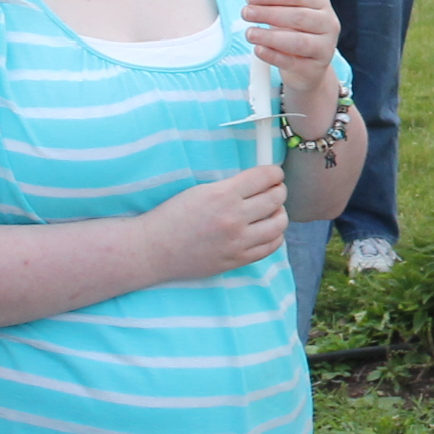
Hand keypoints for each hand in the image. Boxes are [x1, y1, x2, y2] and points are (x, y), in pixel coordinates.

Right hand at [152, 162, 289, 276]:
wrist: (153, 249)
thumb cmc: (172, 216)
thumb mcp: (201, 190)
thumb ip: (231, 186)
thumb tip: (260, 181)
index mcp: (223, 194)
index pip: (265, 177)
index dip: (274, 173)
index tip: (274, 174)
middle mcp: (234, 218)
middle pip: (276, 198)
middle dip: (279, 190)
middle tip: (275, 189)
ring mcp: (238, 242)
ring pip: (278, 224)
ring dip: (280, 213)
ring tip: (273, 211)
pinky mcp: (237, 260)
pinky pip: (270, 247)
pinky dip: (274, 236)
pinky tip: (267, 230)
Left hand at [244, 0, 341, 117]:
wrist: (306, 67)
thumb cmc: (296, 27)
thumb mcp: (292, 1)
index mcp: (322, 3)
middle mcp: (329, 24)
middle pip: (297, 16)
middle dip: (267, 14)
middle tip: (245, 13)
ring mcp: (325, 48)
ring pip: (297, 41)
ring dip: (269, 35)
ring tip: (249, 33)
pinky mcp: (314, 69)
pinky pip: (293, 61)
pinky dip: (273, 55)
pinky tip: (258, 49)